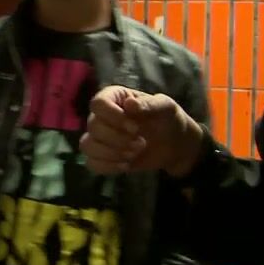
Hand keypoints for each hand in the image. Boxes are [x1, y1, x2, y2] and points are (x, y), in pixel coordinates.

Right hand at [79, 86, 204, 177]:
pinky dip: (108, 166)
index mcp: (114, 97)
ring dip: (111, 153)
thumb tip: (129, 104)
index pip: (98, 103)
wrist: (175, 144)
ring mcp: (99, 137)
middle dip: (117, 139)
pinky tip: (126, 165)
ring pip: (87, 145)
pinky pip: (91, 163)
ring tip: (133, 155)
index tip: (135, 127)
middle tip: (141, 143)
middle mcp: (101, 115)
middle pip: (93, 126)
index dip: (113, 117)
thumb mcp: (166, 107)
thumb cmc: (168, 119)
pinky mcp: (101, 156)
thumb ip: (150, 103)